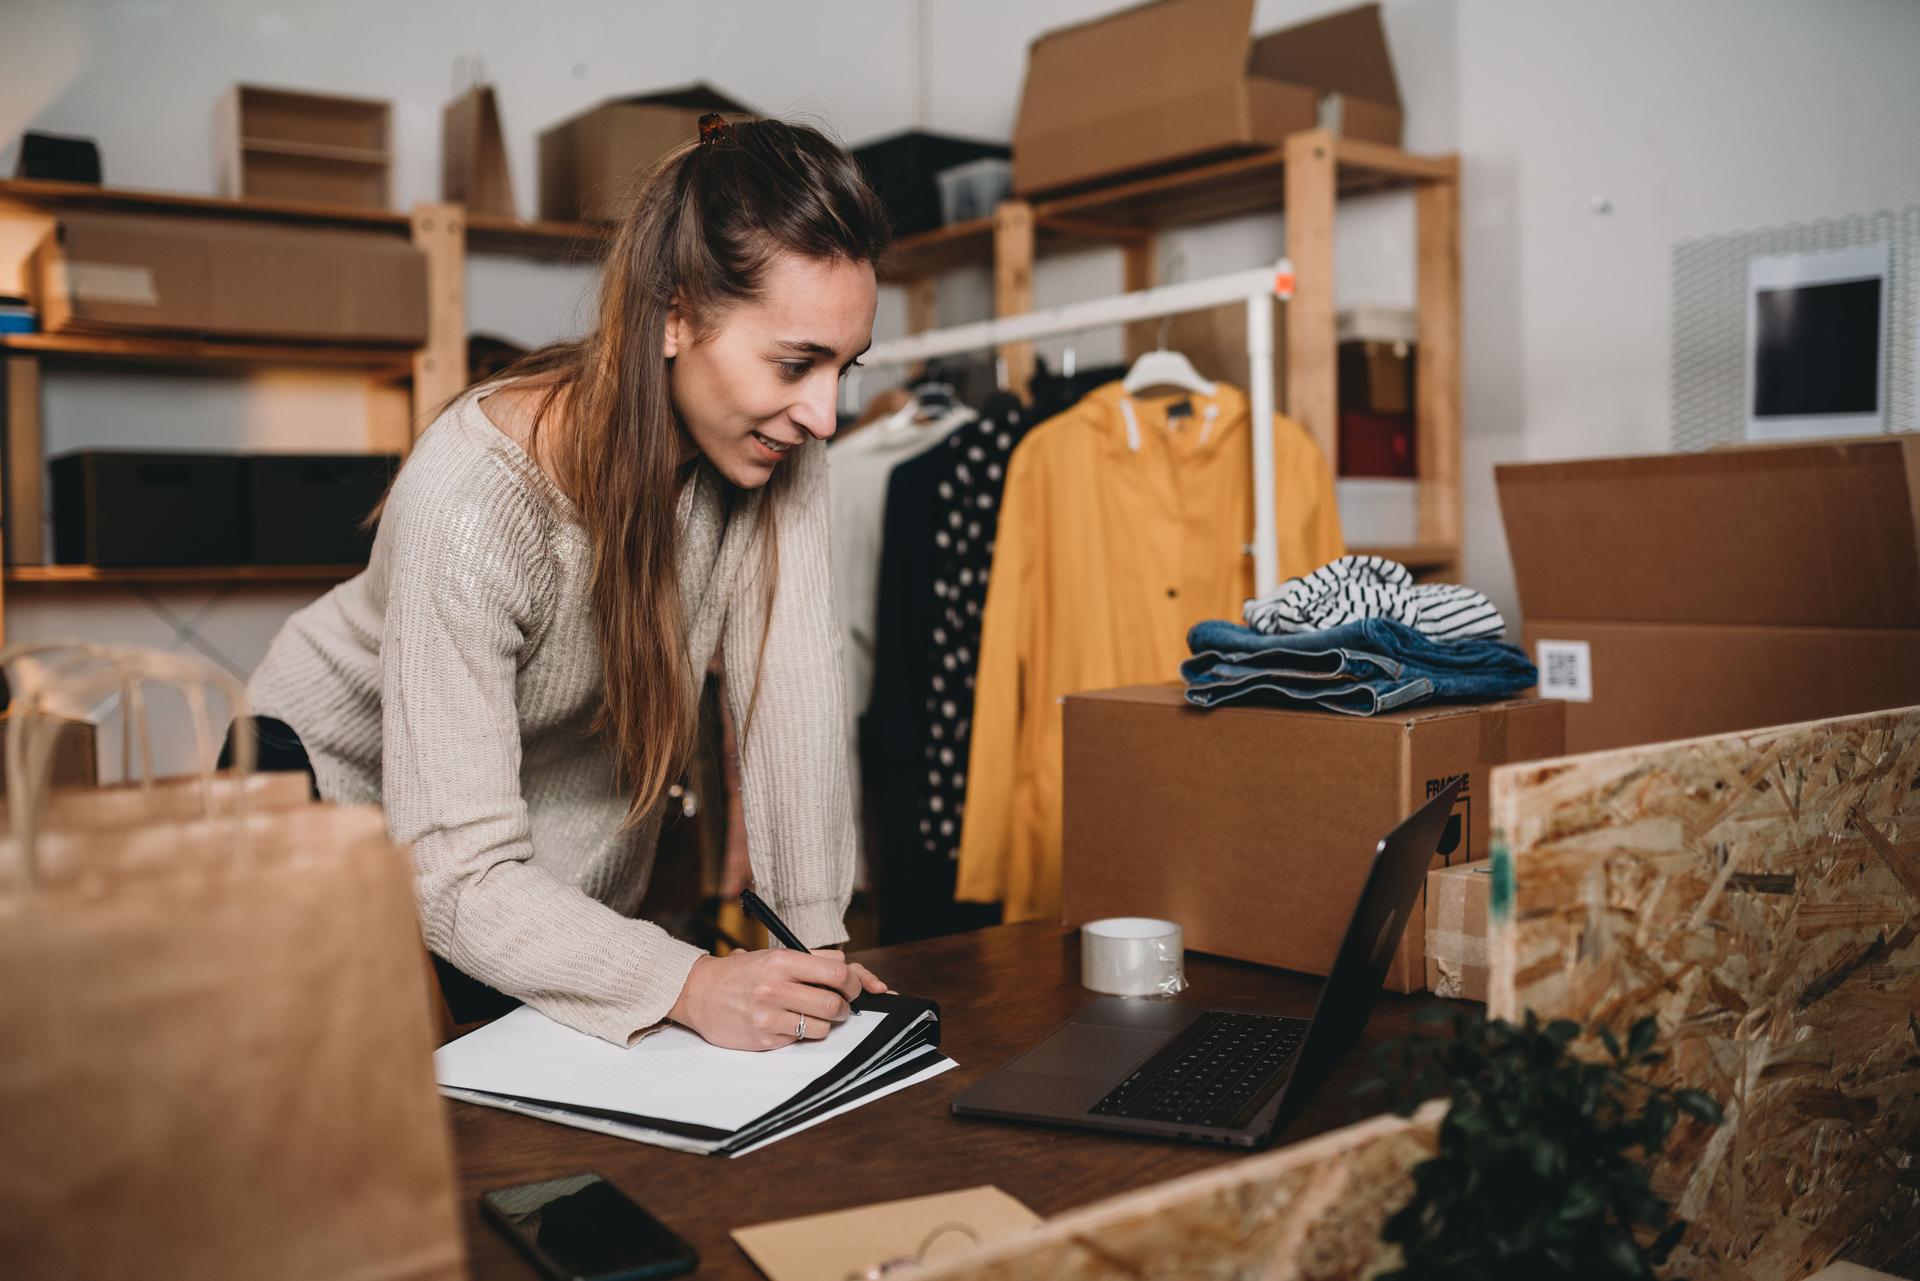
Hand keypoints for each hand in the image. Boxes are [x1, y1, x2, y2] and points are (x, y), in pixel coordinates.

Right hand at [668, 948, 888, 1050]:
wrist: (699, 992)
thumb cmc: (744, 974)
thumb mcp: (776, 956)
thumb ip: (816, 961)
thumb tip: (857, 974)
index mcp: (782, 961)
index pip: (838, 973)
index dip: (855, 982)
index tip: (854, 987)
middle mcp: (776, 987)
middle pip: (834, 1003)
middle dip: (845, 1007)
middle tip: (840, 1005)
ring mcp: (769, 1015)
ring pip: (822, 1026)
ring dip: (824, 1023)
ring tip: (810, 1014)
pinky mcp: (764, 1038)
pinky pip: (800, 1039)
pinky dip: (800, 1033)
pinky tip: (786, 1022)